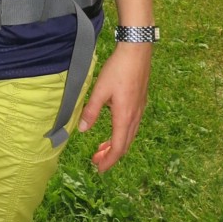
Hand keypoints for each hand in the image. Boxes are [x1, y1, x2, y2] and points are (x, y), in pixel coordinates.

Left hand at [77, 44, 151, 172]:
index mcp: (124, 117)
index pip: (118, 148)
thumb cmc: (118, 69)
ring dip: (116, 144)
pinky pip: (132, 126)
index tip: (99, 169)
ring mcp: (139, 110)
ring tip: (101, 147)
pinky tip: (114, 128)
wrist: (137, 52)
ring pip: (129, 135)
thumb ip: (91, 111)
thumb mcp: (100, 90)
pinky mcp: (140, 102)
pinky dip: (122, 134)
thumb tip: (82, 130)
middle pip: (124, 145)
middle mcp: (135, 117)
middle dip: (110, 155)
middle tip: (96, 160)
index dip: (108, 161)